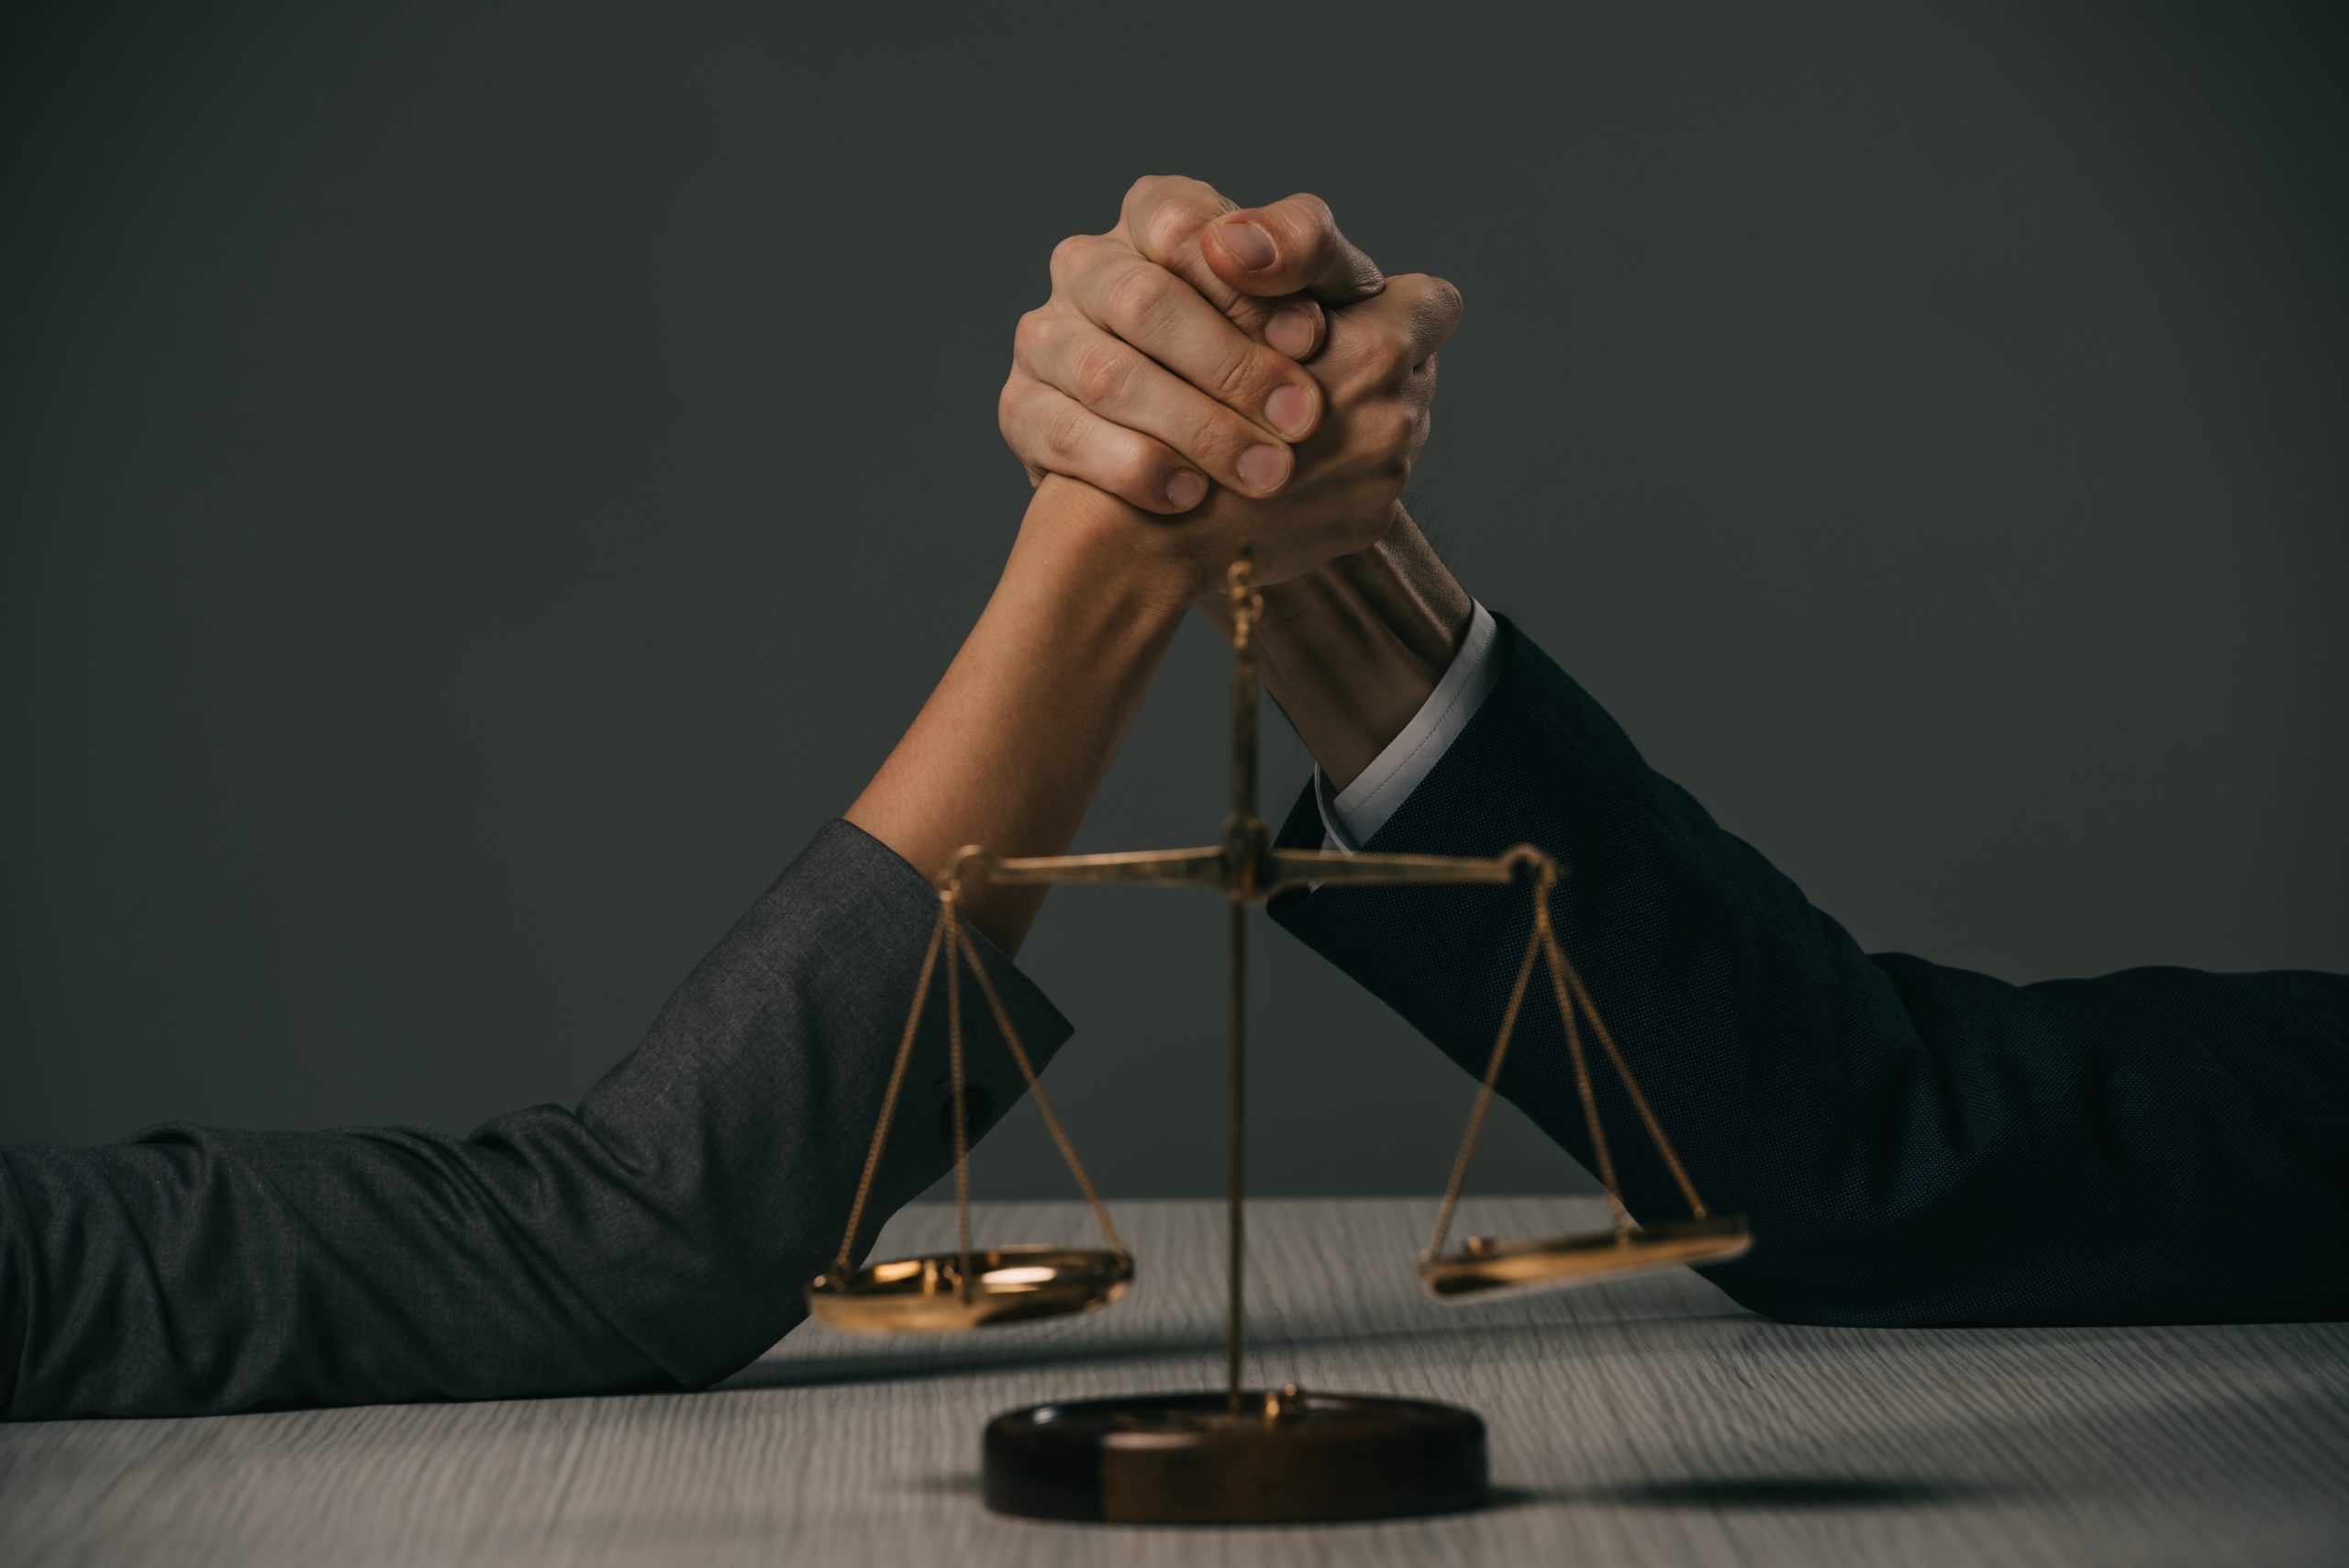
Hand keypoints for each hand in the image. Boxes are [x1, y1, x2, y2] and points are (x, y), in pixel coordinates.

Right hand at [999, 177, 1447, 518]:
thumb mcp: (1324, 290)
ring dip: (1193, 426)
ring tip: (1265, 472)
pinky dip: (1133, 468)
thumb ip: (1302, 245)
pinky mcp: (1023, 410)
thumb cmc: (1289, 353)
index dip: (1243, 284)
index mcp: (1154, 218)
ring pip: (1102, 373)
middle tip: (1302, 419)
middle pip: (1141, 301)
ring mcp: (1046, 337)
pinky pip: (1062, 435)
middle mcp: (1088, 266)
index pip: (1179, 225)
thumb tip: (1240, 245)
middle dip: (1230, 365)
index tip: (1311, 337)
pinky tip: (1193, 494)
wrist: (1240, 458)